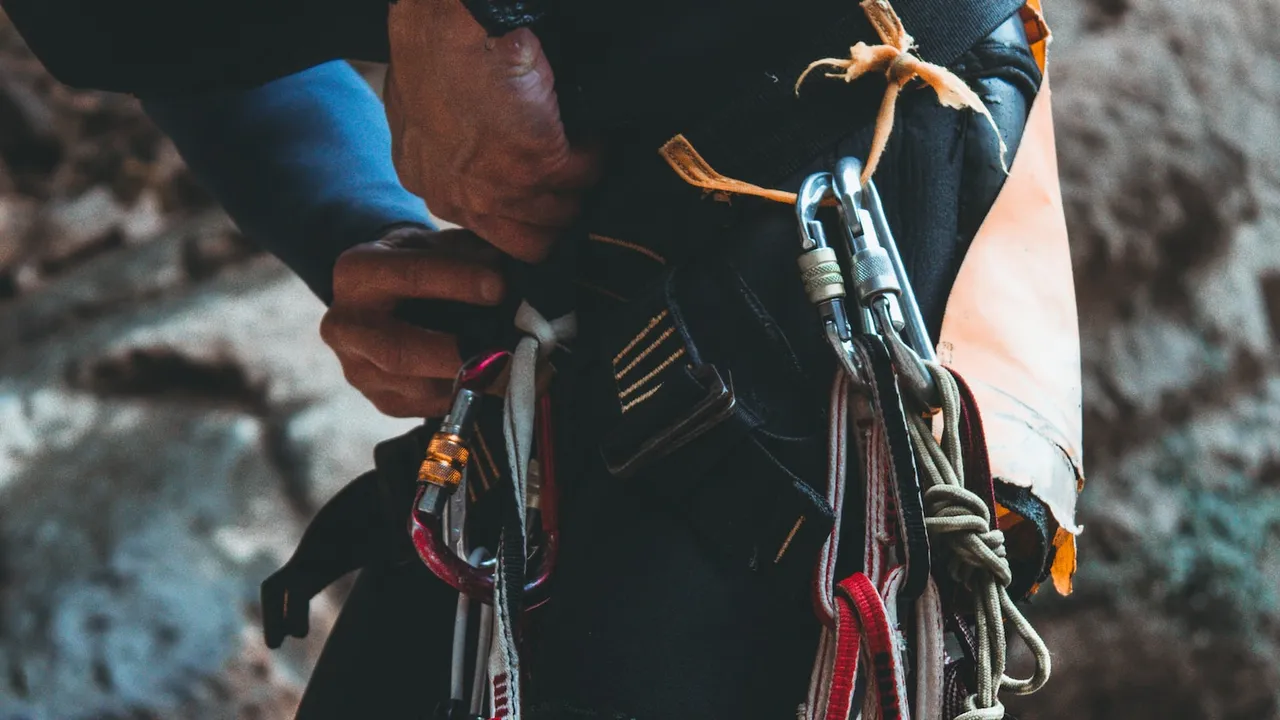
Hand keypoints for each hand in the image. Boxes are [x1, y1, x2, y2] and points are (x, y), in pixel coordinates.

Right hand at [321, 225, 505, 417]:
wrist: (384, 300)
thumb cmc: (418, 265)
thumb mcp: (436, 244)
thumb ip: (467, 253)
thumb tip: (511, 272)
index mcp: (356, 274)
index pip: (406, 276)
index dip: (455, 281)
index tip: (499, 286)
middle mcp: (346, 326)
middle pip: (399, 351)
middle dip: (459, 352)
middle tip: (511, 348)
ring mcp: (359, 371)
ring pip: (419, 388)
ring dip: (476, 381)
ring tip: (522, 369)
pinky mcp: (383, 401)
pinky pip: (431, 406)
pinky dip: (472, 396)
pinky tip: (503, 382)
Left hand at [384, 0, 598, 263]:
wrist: (449, 32)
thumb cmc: (431, 56)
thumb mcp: (421, 119)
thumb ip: (448, 155)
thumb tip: (472, 161)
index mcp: (434, 190)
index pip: (491, 236)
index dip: (524, 222)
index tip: (542, 204)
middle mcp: (466, 201)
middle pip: (533, 243)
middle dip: (557, 217)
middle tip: (573, 190)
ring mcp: (503, 189)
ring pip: (565, 212)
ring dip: (581, 186)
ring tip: (585, 156)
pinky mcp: (538, 165)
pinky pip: (586, 174)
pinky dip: (597, 154)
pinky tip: (593, 136)